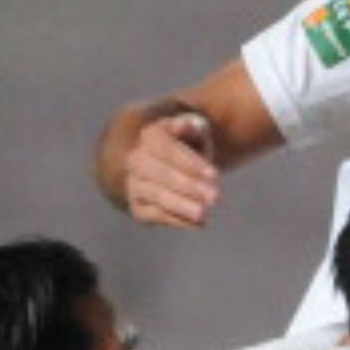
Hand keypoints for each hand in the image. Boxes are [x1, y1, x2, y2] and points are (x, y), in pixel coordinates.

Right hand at [124, 111, 218, 227]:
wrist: (173, 163)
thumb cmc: (190, 144)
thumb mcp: (195, 130)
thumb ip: (192, 127)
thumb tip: (185, 125)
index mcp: (150, 135)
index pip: (168, 149)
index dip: (190, 163)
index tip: (215, 175)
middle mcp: (136, 160)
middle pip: (160, 174)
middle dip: (188, 186)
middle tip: (215, 197)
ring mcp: (134, 184)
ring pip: (156, 196)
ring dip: (181, 206)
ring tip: (203, 214)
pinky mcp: (138, 207)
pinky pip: (154, 216)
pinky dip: (176, 221)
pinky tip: (198, 224)